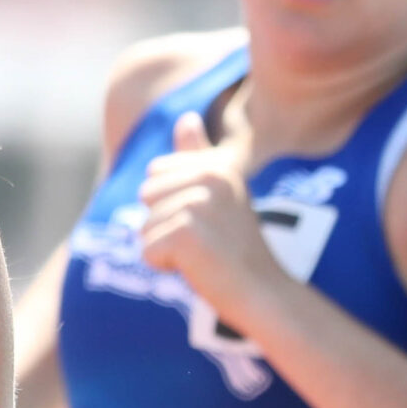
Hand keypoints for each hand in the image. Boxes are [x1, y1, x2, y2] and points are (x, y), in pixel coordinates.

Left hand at [138, 112, 284, 329]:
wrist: (263, 292)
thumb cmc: (236, 246)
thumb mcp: (221, 194)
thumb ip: (198, 157)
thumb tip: (186, 116)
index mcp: (217, 165)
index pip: (155, 173)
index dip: (170, 203)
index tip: (206, 219)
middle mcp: (209, 178)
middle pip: (145, 196)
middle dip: (163, 224)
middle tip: (204, 240)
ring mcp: (197, 204)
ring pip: (143, 226)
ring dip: (165, 248)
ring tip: (203, 254)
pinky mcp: (184, 233)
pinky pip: (146, 251)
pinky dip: (164, 266)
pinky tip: (197, 268)